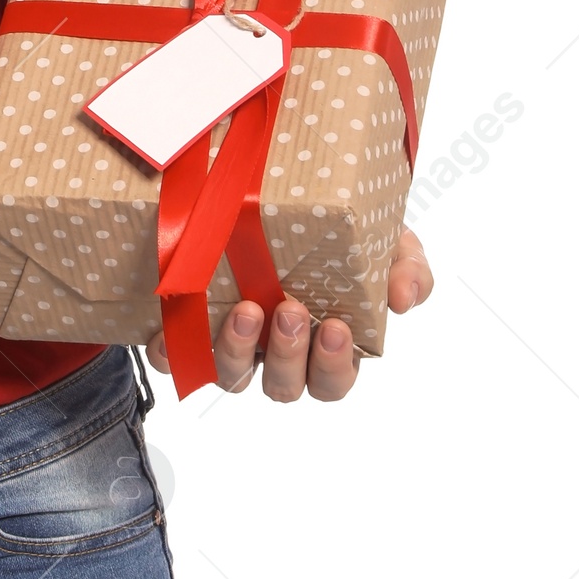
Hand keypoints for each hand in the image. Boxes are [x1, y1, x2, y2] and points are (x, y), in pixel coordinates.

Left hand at [145, 227, 434, 401]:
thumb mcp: (384, 239)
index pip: (333, 381)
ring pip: (233, 377)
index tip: (337, 328)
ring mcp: (231, 341)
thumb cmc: (334, 228)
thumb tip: (402, 297)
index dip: (334, 367)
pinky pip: (173, 355)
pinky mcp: (185, 326)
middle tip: (291, 311)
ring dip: (239, 352)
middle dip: (289, 356)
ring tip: (246, 309)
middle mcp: (275, 350)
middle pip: (285, 387)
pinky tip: (174, 327)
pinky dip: (171, 350)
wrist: (270, 192)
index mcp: (324, 342)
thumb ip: (407, 267)